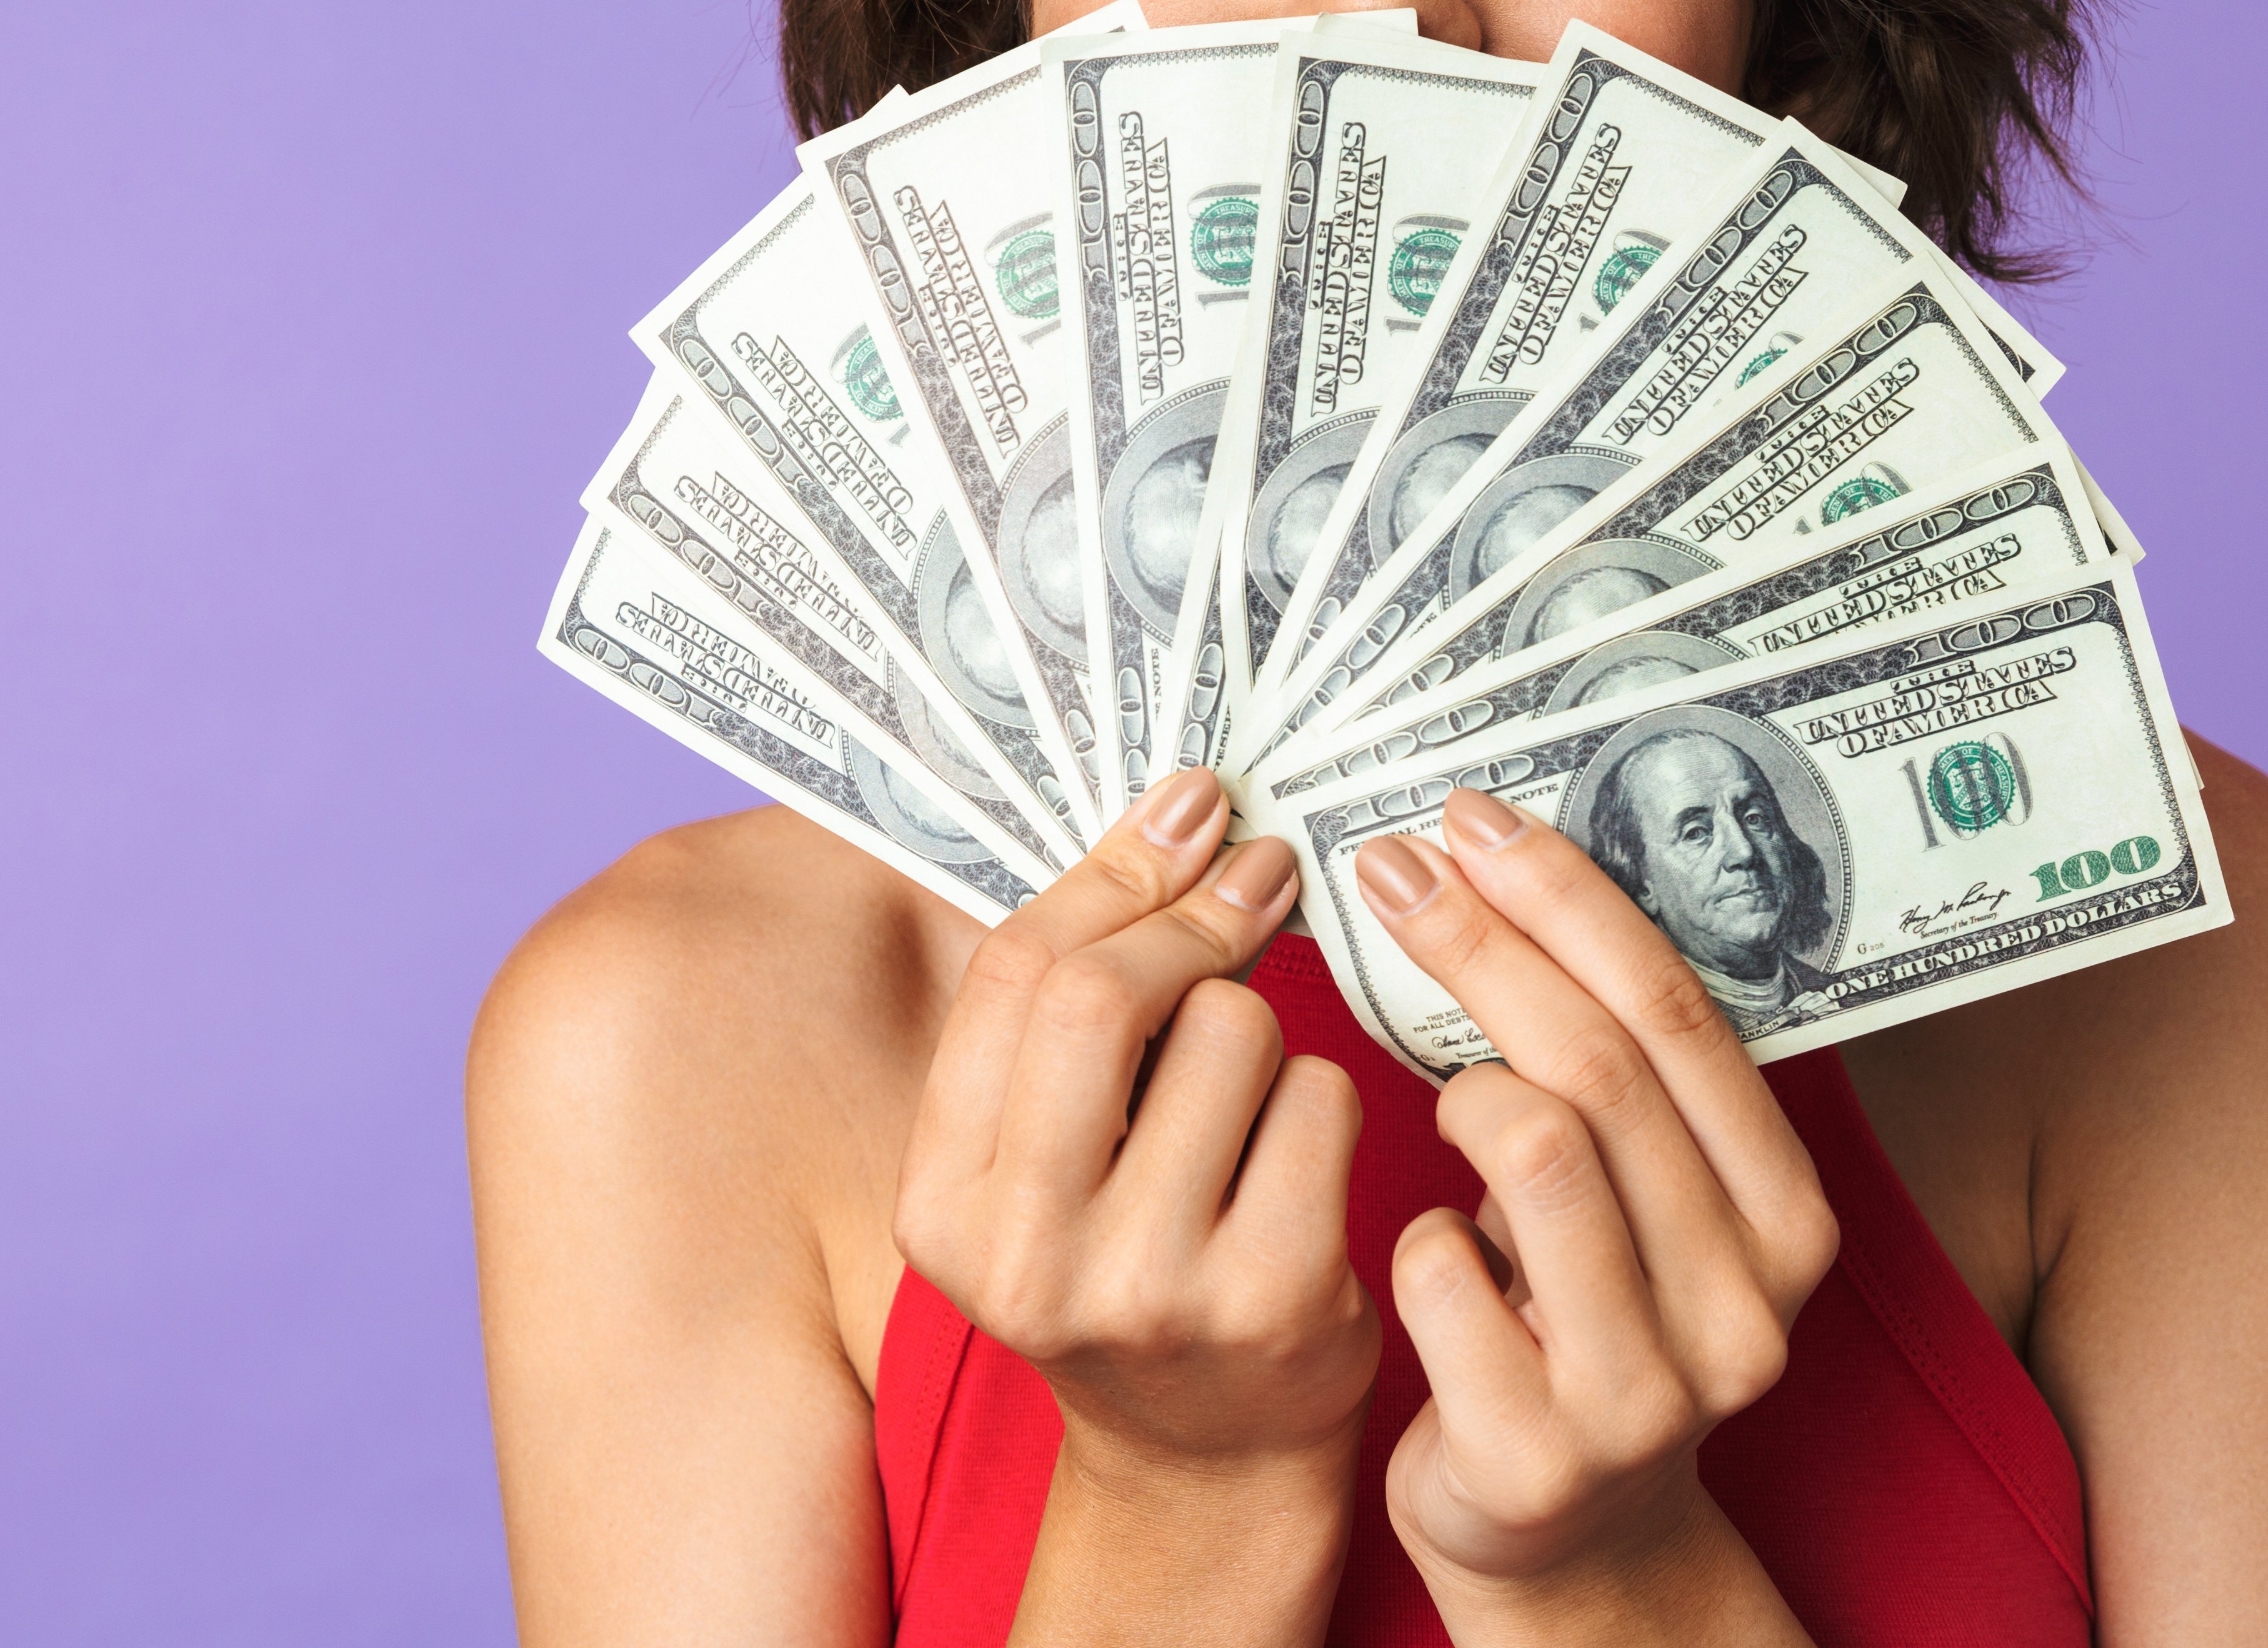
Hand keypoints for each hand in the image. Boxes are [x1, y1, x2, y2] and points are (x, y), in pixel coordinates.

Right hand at [893, 766, 1376, 1644]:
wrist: (1207, 1461)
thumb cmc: (1128, 1264)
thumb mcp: (1046, 1157)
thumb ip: (1065, 1007)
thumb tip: (1174, 806)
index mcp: (945, 1207)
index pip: (1015, 978)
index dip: (1111, 870)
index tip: (1188, 805)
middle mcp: (1027, 1259)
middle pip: (1106, 996)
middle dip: (1194, 914)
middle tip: (1256, 873)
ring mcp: (1151, 1287)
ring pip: (1235, 1033)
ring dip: (1265, 1028)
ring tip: (1252, 1094)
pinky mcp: (1272, 1299)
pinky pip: (1319, 1102)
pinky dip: (1322, 1100)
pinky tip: (1301, 1155)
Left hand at [1357, 787, 1838, 1642]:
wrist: (1566, 1537)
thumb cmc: (1584, 1322)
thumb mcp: (1642, 1203)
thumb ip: (1616, 1078)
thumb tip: (1504, 866)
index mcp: (1788, 1218)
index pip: (1679, 1017)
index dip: (1569, 901)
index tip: (1476, 821)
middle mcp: (1747, 1304)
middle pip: (1603, 1067)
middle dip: (1485, 946)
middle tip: (1395, 872)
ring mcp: (1649, 1390)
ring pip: (1537, 1151)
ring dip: (1459, 1095)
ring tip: (1431, 1098)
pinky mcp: (1538, 1454)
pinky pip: (1439, 1272)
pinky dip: (1410, 1239)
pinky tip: (1422, 1254)